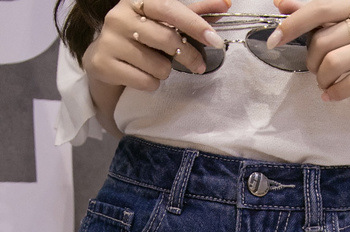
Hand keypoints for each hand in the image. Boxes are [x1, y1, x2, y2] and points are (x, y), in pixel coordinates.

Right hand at [82, 0, 228, 91]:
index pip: (171, 9)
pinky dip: (151, 84)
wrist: (103, 60)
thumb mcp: (164, 23)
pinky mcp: (103, 64)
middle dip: (189, 56)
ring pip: (158, 66)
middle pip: (168, 40)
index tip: (215, 40)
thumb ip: (193, 13)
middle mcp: (119, 16)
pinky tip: (143, 76)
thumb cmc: (140, 39)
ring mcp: (109, 40)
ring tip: (156, 67)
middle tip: (198, 65)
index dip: (195, 24)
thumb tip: (225, 3)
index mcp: (136, 1)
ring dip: (165, 72)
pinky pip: (144, 82)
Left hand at [269, 0, 349, 102]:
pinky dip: (336, 93)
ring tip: (327, 85)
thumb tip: (282, 4)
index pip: (321, 8)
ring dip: (323, 81)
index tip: (274, 40)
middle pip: (324, 41)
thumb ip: (322, 17)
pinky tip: (332, 96)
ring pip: (335, 62)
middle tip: (317, 73)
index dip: (294, 23)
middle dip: (312, 63)